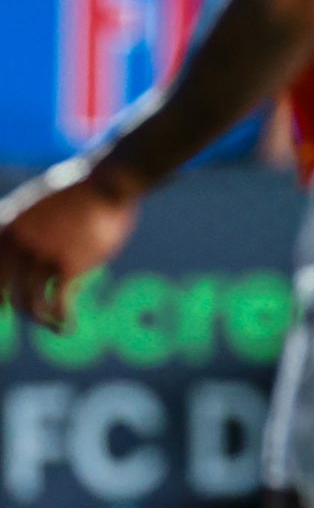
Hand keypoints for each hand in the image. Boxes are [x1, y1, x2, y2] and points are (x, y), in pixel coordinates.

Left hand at [0, 160, 140, 331]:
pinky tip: (69, 326)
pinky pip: (58, 304)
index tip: (3, 307)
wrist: (108, 181)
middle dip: (12, 309)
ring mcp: (41, 256)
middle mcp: (18, 244)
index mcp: (6, 228)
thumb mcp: (39, 203)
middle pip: (3, 291)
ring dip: (42, 320)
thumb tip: (26, 245)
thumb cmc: (81, 188)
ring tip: (56, 326)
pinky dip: (61, 320)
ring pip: (29, 303)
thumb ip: (25, 226)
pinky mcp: (68, 266)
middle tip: (32, 316)